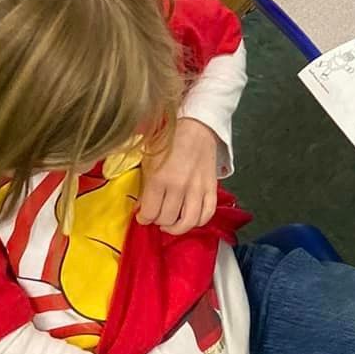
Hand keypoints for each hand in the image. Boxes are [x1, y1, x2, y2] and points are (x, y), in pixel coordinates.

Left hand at [138, 118, 218, 235]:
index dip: (143, 218)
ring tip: (171, 224)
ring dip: (177, 228)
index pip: (149, 213)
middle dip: (158, 221)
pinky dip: (199, 221)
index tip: (142, 216)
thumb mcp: (148, 160)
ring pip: (188, 222)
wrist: (196, 126)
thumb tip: (142, 206)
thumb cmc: (168, 141)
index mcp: (159, 178)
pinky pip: (207, 213)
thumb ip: (145, 184)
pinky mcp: (211, 187)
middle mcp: (179, 187)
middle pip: (167, 219)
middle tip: (156, 215)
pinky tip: (190, 218)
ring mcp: (197, 188)